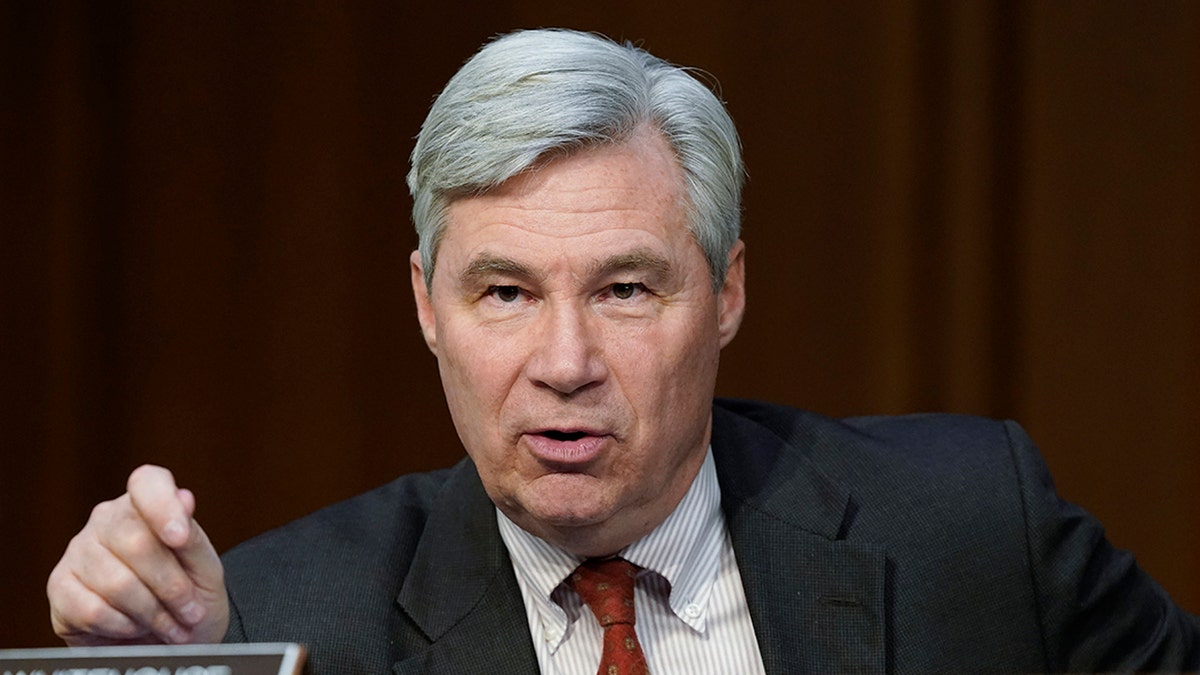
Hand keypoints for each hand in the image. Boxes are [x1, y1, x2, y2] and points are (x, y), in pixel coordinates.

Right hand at [47, 465, 229, 644]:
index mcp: (145, 505)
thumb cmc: (190, 598)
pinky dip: (123, 627)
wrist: (168, 643)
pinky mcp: (59, 588)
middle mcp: (106, 521)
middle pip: (137, 542)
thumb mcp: (205, 569)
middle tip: (191, 612)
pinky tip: (135, 629)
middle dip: (171, 587)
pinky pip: (93, 610)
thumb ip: (193, 537)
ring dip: (152, 614)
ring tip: (170, 626)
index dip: (163, 507)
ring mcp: (78, 552)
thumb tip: (184, 498)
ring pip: (117, 583)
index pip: (147, 483)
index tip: (181, 539)